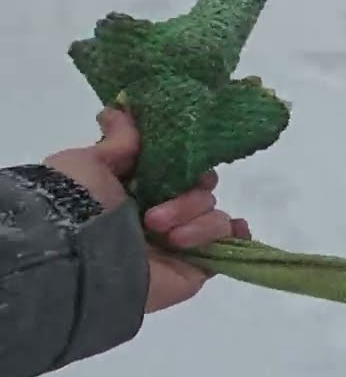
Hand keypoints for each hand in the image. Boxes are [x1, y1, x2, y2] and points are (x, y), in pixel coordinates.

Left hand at [42, 107, 250, 312]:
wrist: (79, 260)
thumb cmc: (79, 208)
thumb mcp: (88, 164)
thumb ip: (117, 142)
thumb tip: (119, 109)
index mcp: (137, 191)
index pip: (179, 170)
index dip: (186, 163)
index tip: (181, 159)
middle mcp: (161, 216)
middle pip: (202, 191)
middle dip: (187, 197)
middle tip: (154, 216)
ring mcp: (180, 244)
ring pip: (215, 215)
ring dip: (196, 219)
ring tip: (164, 235)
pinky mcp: (196, 267)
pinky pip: (229, 244)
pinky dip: (236, 234)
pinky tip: (235, 230)